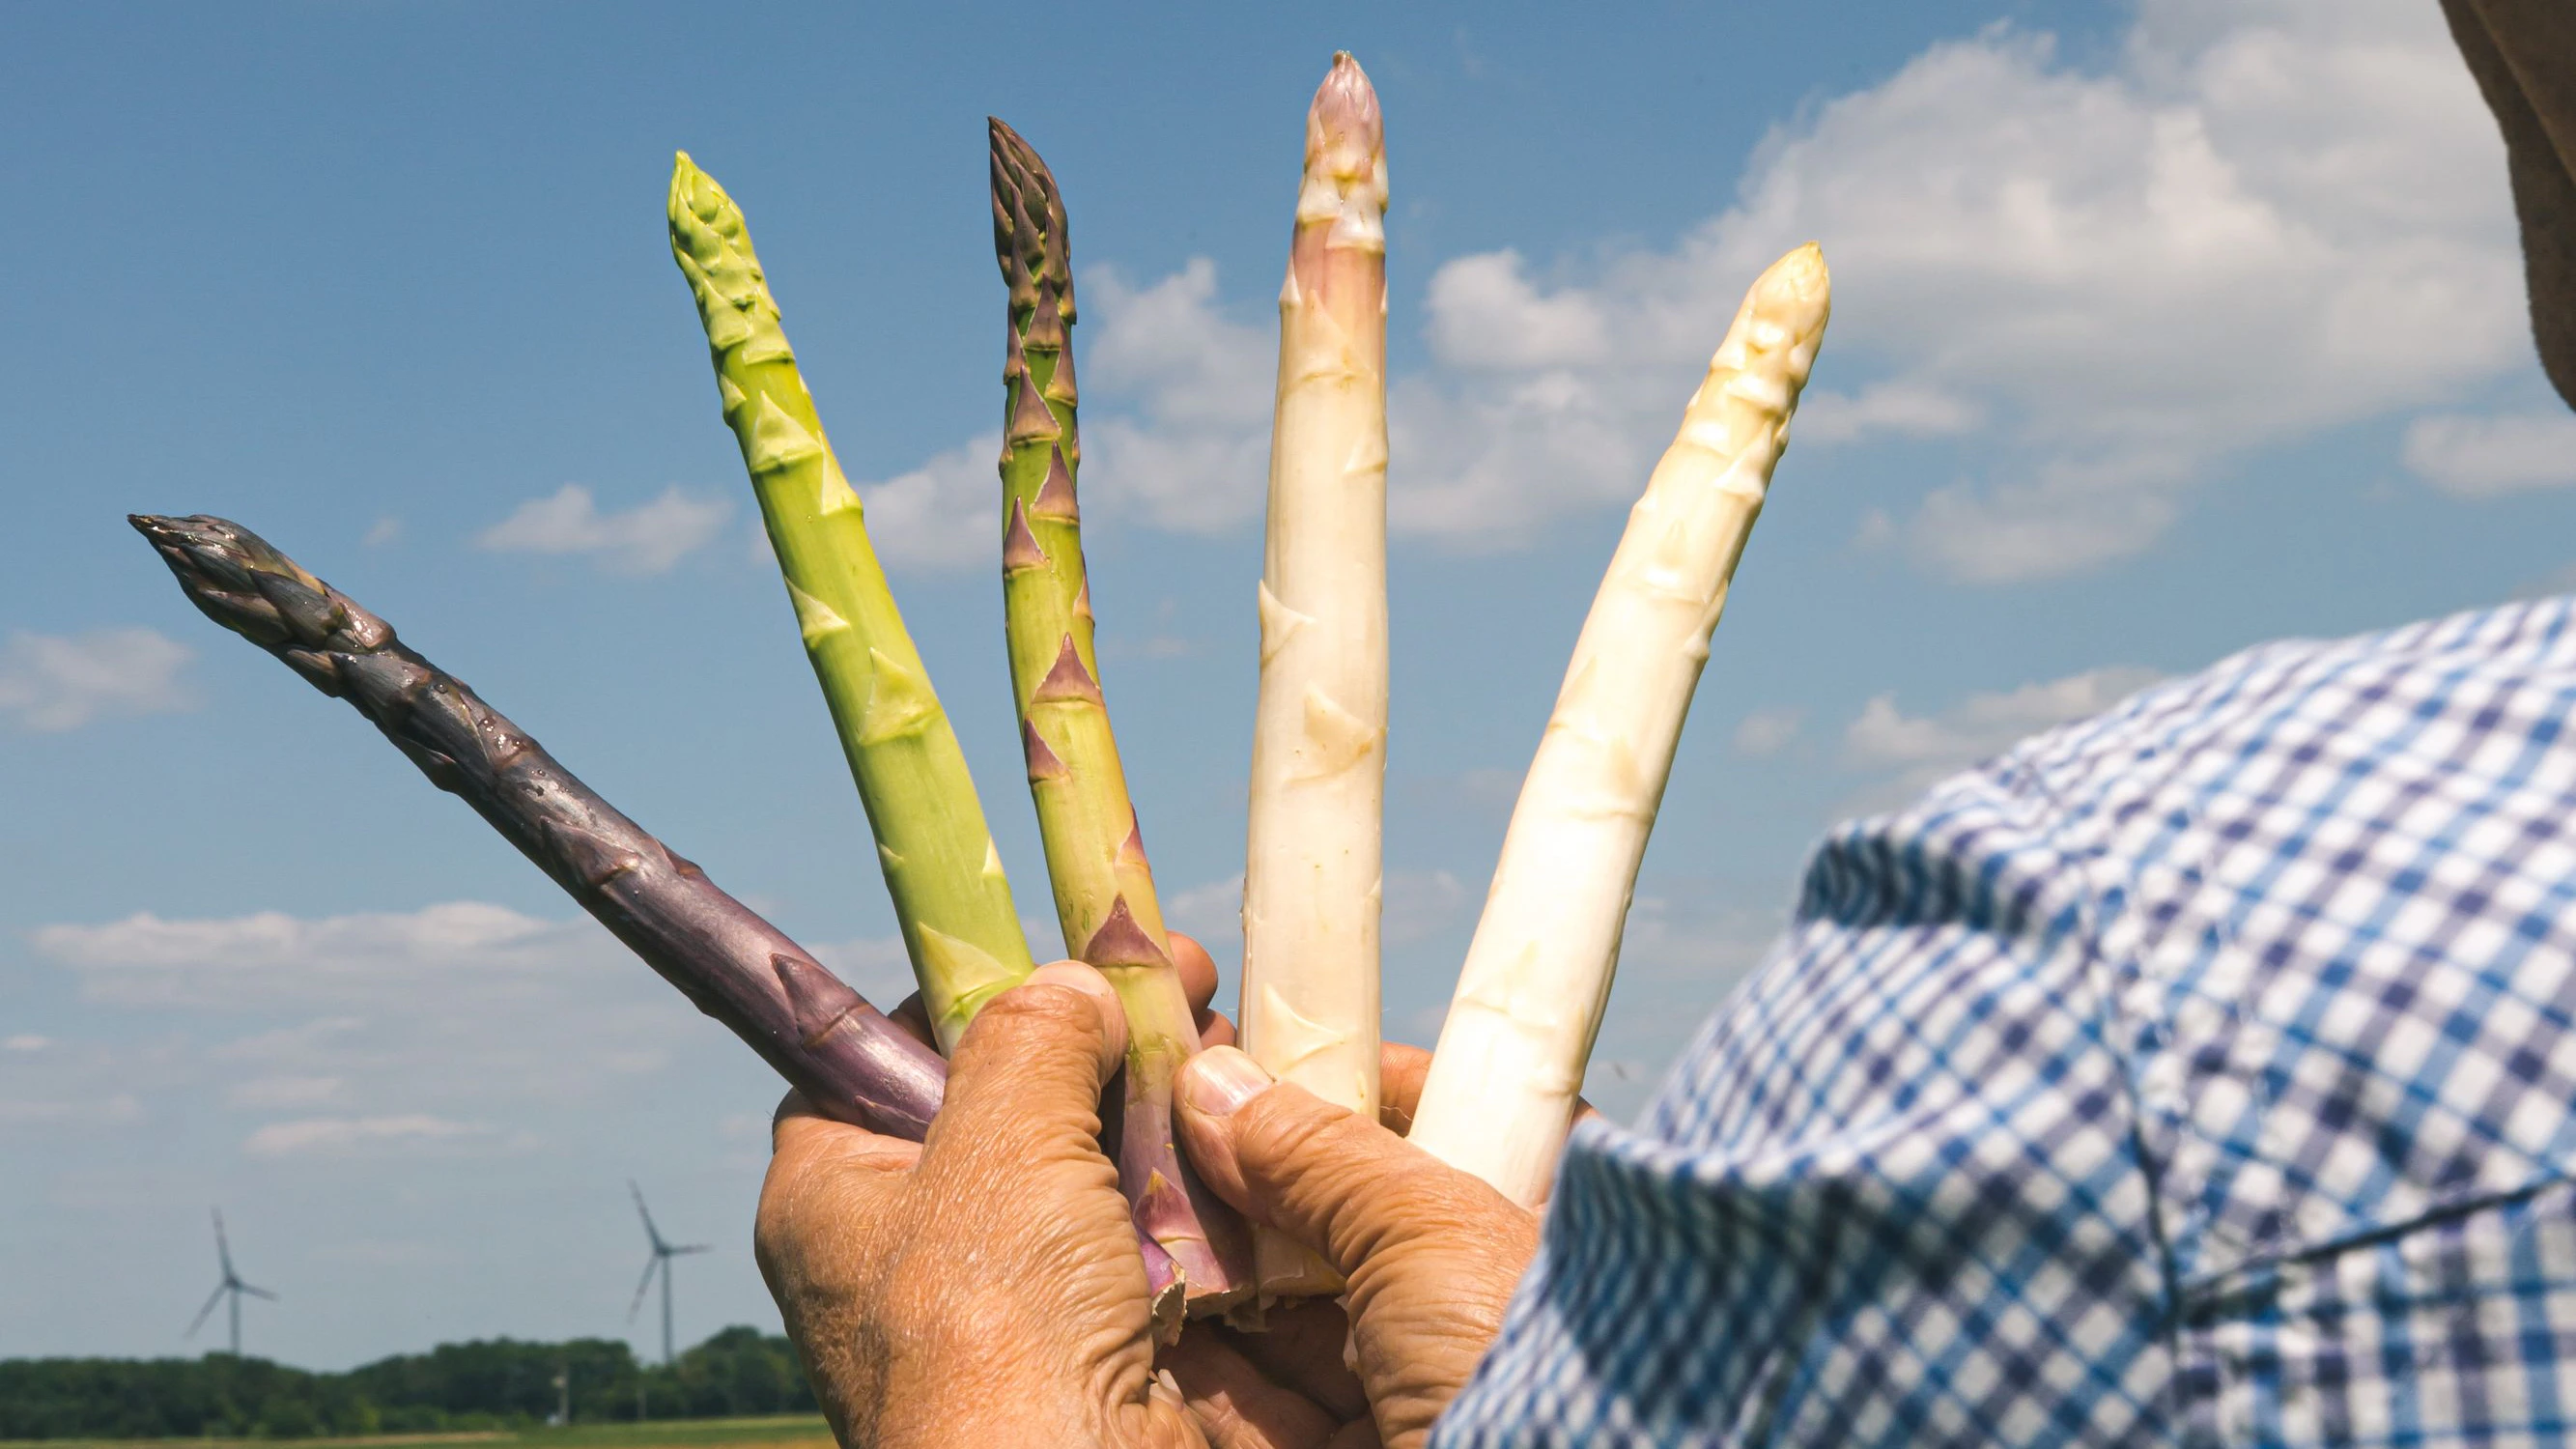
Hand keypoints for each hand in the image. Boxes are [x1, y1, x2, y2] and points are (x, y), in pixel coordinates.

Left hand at [757, 960, 1201, 1448]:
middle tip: (1182, 984)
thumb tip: (1073, 990)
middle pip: (1010, 1109)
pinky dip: (1212, 1197)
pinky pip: (1162, 1246)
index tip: (1052, 948)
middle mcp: (916, 1258)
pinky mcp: (1112, 1354)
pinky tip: (1260, 1140)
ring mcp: (1022, 1312)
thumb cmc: (993, 1335)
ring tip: (1232, 1051)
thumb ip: (1030, 1039)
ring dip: (1169, 1113)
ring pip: (1098, 1173)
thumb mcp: (998, 1143)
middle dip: (1101, 1045)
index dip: (963, 995)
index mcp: (837, 1200)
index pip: (875, 1061)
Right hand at [1172, 1046, 1539, 1448]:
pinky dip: (1207, 1374)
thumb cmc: (1516, 1347)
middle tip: (1164, 1141)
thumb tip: (1217, 1083)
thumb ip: (1318, 1151)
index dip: (1354, 1090)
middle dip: (1253, 1194)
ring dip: (1214, 1280)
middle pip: (1348, 1233)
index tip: (1261, 1063)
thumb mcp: (1425, 1222)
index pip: (1444, 1128)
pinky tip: (1142, 1320)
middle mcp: (1481, 1310)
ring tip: (1129, 1221)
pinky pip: (1269, 1413)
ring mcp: (1422, 1394)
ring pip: (1297, 1324)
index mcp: (1537, 1230)